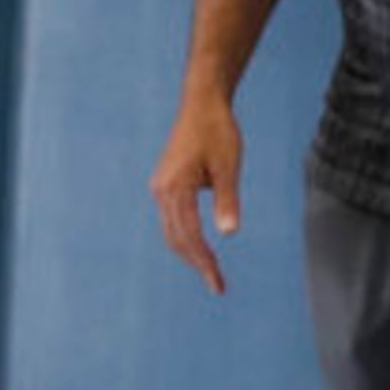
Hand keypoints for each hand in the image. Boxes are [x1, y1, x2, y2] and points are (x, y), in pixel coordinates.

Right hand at [149, 95, 244, 294]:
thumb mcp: (228, 166)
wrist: (201, 104)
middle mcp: (161, 191)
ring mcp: (161, 188)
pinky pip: (173, 219)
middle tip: (218, 285)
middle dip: (196, 263)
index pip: (189, 235)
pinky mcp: (166, 185)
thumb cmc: (217, 132)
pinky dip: (186, 237)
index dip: (204, 262)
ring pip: (172, 231)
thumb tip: (228, 233)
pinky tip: (201, 246)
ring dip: (190, 252)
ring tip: (211, 271)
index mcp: (174, 188)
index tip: (218, 283)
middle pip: (176, 239)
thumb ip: (227, 201)